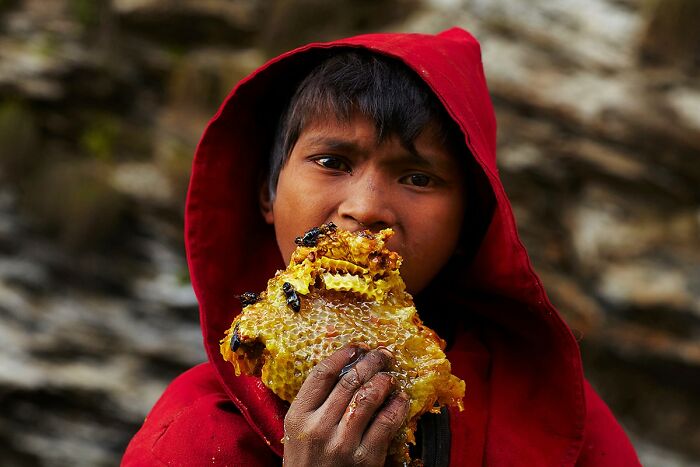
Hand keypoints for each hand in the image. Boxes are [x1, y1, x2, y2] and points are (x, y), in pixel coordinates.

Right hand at [282, 346, 409, 465]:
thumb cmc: (306, 463)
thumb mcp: (298, 431)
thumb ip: (314, 404)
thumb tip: (344, 371)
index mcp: (298, 416)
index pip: (321, 374)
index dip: (342, 355)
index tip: (356, 348)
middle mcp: (318, 427)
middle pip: (349, 381)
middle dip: (370, 362)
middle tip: (383, 354)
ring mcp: (342, 443)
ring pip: (368, 397)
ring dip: (384, 381)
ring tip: (389, 376)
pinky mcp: (365, 459)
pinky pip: (386, 423)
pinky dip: (397, 406)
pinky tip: (401, 399)